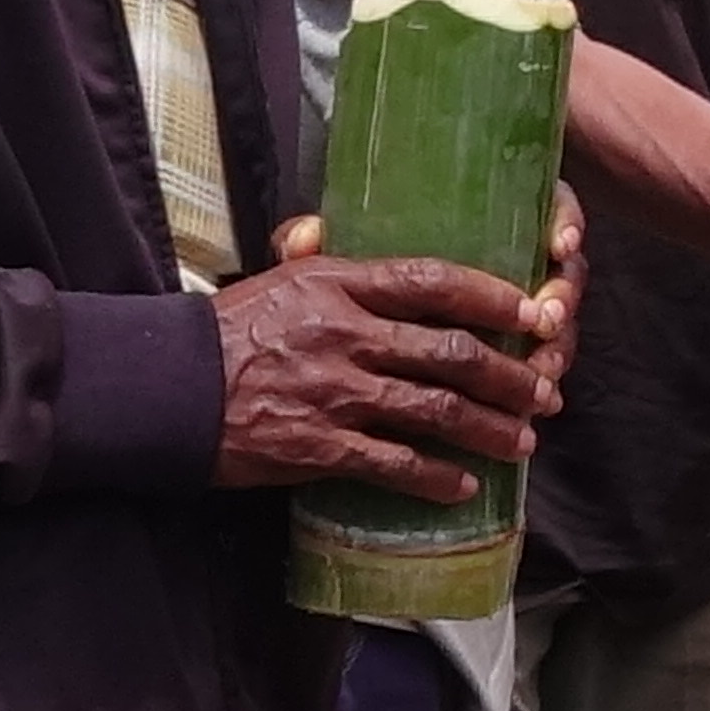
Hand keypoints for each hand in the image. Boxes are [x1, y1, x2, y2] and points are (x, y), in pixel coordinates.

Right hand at [209, 216, 570, 502]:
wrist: (165, 388)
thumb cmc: (226, 331)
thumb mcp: (274, 276)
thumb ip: (311, 252)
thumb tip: (322, 224)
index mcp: (337, 283)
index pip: (432, 281)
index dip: (493, 297)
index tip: (535, 312)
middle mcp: (345, 333)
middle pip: (450, 352)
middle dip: (510, 376)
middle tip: (544, 391)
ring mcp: (334, 391)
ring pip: (434, 410)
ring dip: (488, 428)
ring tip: (523, 441)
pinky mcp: (318, 445)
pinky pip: (395, 463)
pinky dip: (436, 477)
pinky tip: (463, 486)